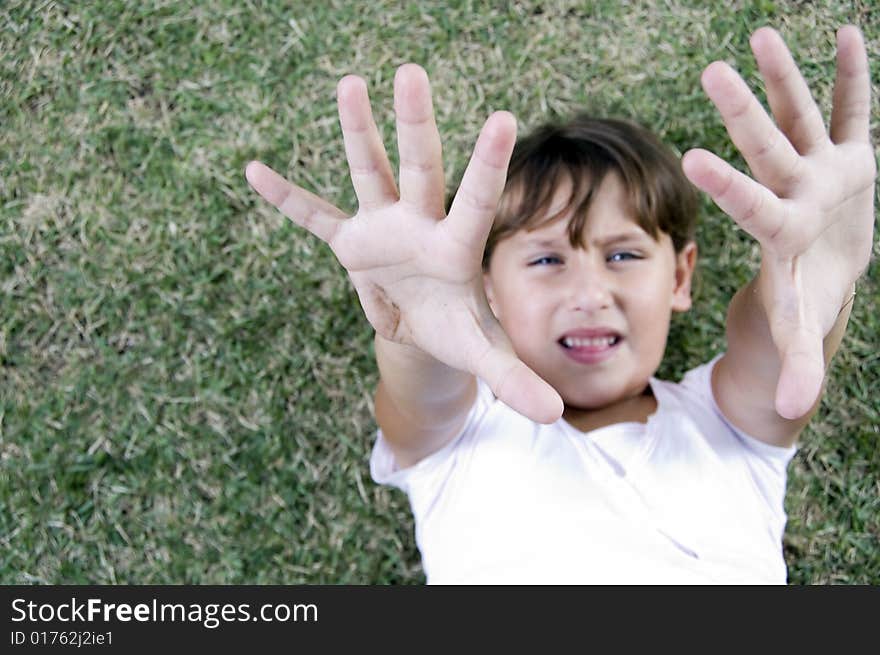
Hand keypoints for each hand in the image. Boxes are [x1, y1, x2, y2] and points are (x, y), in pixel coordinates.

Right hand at [245, 64, 562, 422]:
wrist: (426, 327)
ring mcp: (385, 228)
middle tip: (411, 74)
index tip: (504, 117)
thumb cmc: (460, 329)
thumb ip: (515, 378)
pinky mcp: (352, 243)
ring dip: (358, 133)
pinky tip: (254, 171)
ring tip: (350, 83)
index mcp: (458, 247)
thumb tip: (555, 413)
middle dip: (414, 125)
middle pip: (420, 169)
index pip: (476, 201)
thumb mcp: (484, 354)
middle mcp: (422, 225)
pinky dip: (288, 199)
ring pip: (371, 173)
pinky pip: (315, 218)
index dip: (487, 165)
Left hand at [682, 26, 875, 419]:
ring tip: (761, 32)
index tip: (689, 158)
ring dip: (786, 77)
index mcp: (778, 230)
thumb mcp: (800, 328)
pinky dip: (853, 78)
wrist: (824, 268)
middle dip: (744, 111)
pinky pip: (853, 111)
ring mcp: (819, 170)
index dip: (724, 185)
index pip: (747, 205)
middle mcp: (792, 192)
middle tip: (711, 70)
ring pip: (800, 115)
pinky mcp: (852, 158)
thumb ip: (793, 365)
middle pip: (766, 148)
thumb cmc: (805, 298)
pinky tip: (847, 35)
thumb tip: (785, 415)